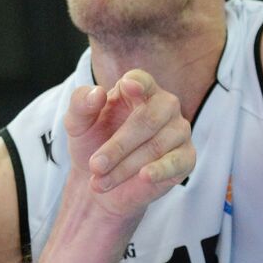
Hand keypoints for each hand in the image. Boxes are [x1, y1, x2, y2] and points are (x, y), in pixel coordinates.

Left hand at [63, 69, 193, 221]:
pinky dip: (160, 170)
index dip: (137, 83)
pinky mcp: (185, 158)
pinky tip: (144, 176)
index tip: (127, 85)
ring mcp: (178, 131)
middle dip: (118, 146)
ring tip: (100, 181)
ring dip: (125, 166)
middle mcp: (164, 106)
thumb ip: (80, 104)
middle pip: (147, 120)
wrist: (102, 179)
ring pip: (156, 146)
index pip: (142, 80)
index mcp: (139, 89)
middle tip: (95, 166)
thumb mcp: (77, 124)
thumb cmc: (92, 142)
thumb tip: (96, 93)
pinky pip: (177, 162)